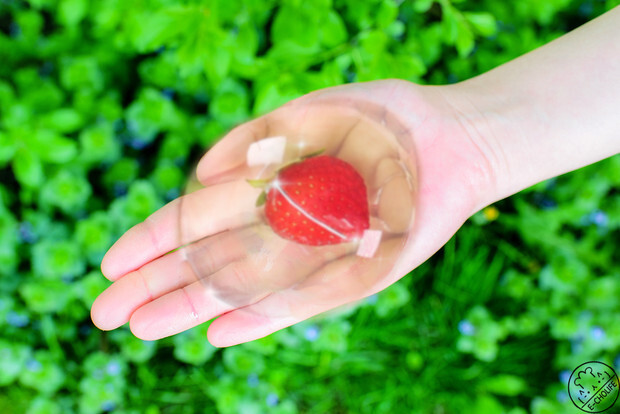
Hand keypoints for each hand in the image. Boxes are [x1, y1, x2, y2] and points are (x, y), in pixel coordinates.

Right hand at [90, 80, 496, 346]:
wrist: (455, 139)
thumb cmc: (385, 119)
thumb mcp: (311, 112)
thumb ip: (256, 138)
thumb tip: (200, 173)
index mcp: (268, 186)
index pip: (198, 219)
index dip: (154, 241)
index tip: (112, 264)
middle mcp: (284, 226)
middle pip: (209, 260)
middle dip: (156, 285)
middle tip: (102, 314)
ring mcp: (316, 254)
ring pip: (243, 286)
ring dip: (192, 308)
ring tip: (140, 329)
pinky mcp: (354, 275)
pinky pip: (301, 302)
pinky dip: (261, 318)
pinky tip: (219, 335)